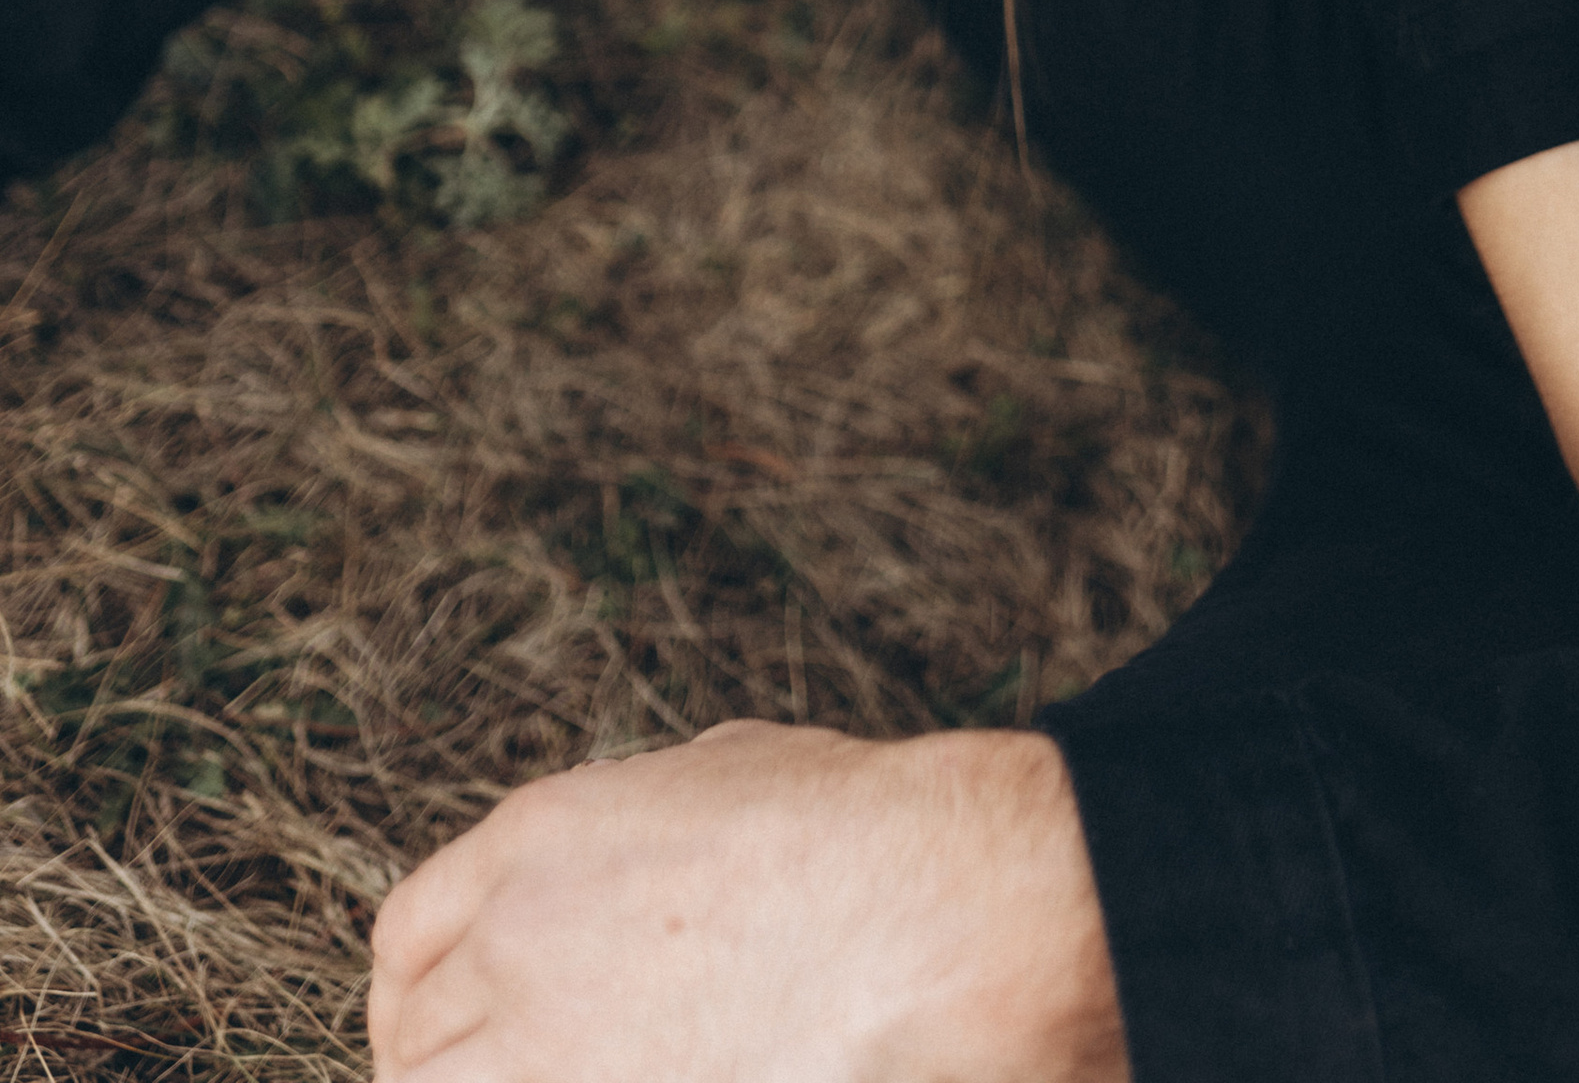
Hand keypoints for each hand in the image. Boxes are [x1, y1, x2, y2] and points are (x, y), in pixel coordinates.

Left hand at [368, 722, 1128, 1082]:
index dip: (419, 987)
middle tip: (491, 1075)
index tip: (445, 1018)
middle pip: (413, 1036)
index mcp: (536, 840)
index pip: (407, 932)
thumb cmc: (855, 834)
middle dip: (440, 1060)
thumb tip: (631, 857)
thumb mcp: (719, 773)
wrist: (924, 912)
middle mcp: (516, 942)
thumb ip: (635, 819)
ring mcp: (545, 1047)